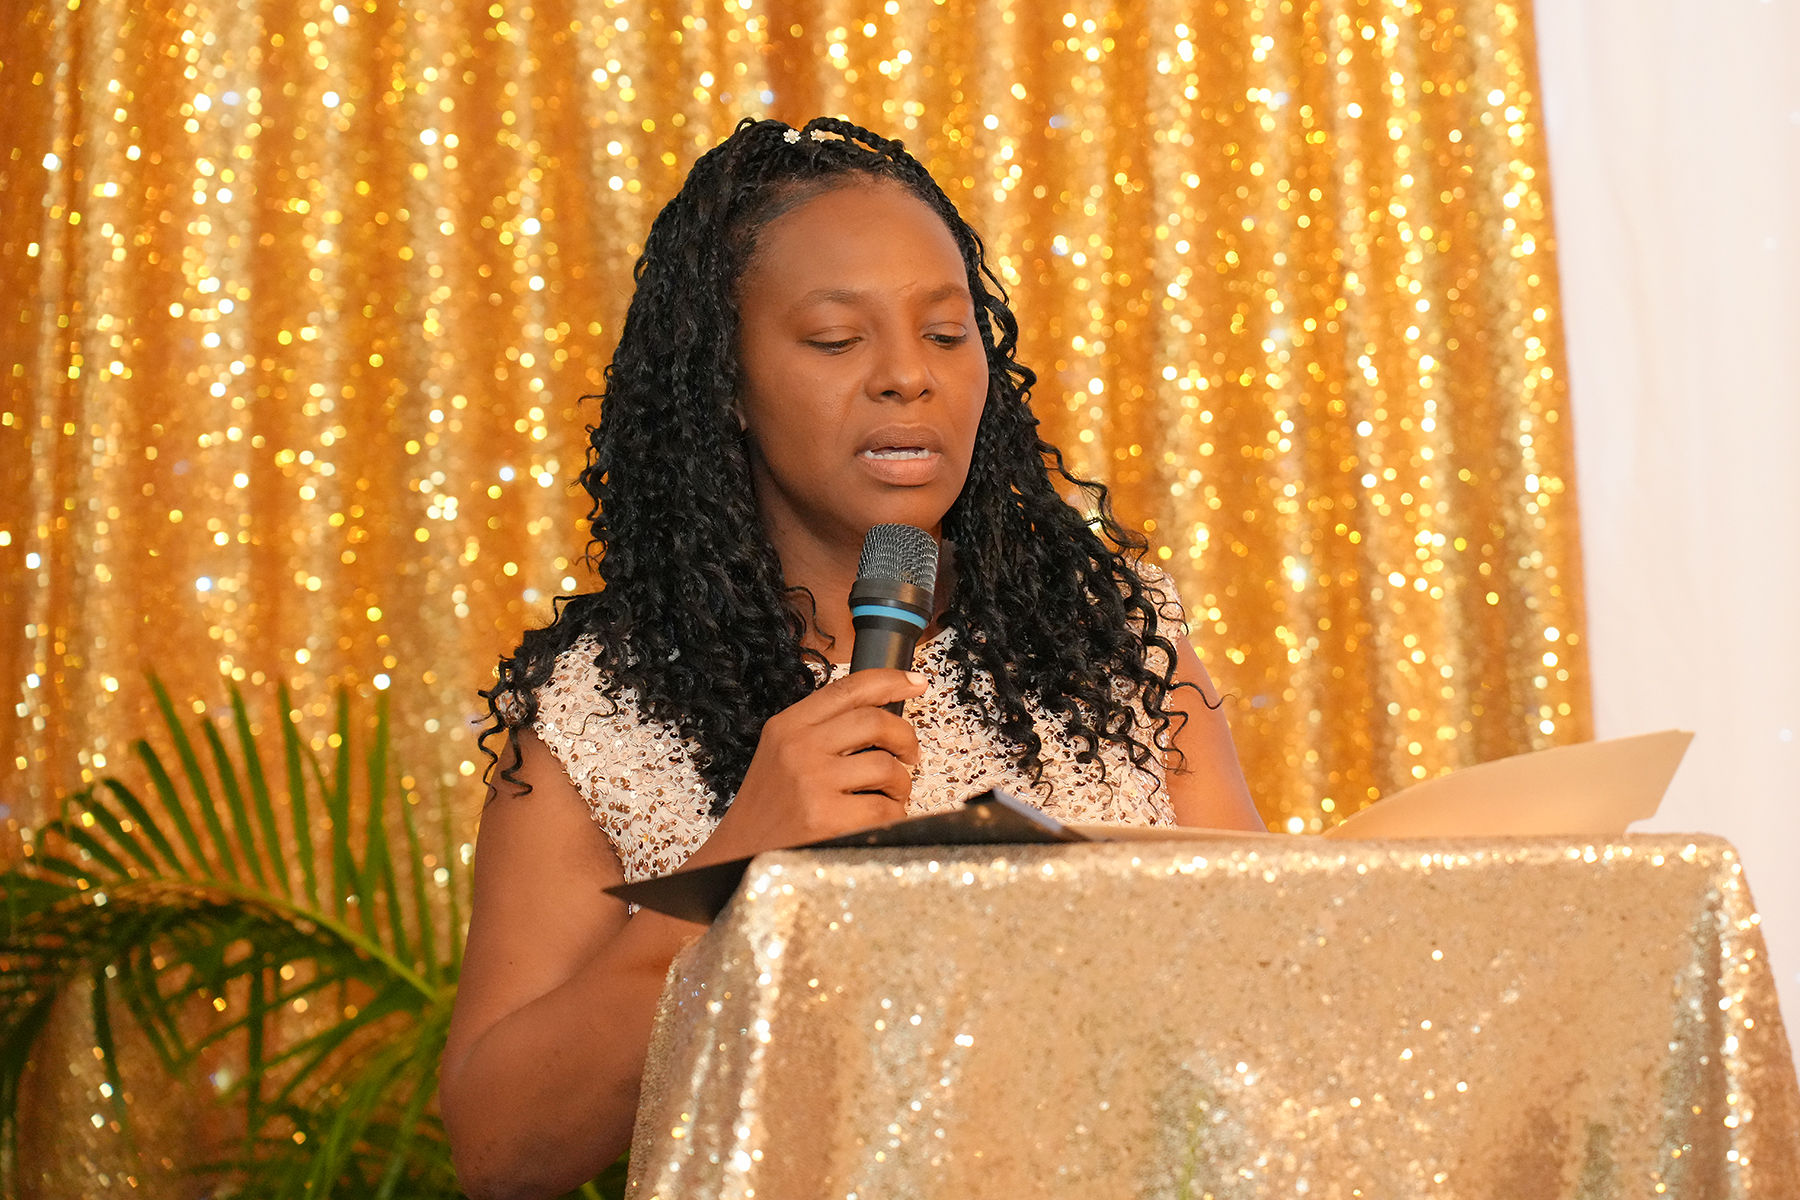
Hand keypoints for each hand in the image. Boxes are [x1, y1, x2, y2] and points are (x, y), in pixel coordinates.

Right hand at [699, 668, 925, 862]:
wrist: (737, 854)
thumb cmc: (769, 808)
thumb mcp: (782, 754)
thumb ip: (823, 731)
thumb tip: (883, 716)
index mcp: (788, 726)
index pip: (848, 689)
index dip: (890, 680)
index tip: (915, 683)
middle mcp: (798, 748)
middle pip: (875, 721)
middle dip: (905, 738)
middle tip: (910, 755)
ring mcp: (812, 783)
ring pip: (887, 767)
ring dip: (901, 784)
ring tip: (891, 796)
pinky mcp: (826, 819)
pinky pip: (885, 809)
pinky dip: (894, 815)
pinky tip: (879, 820)